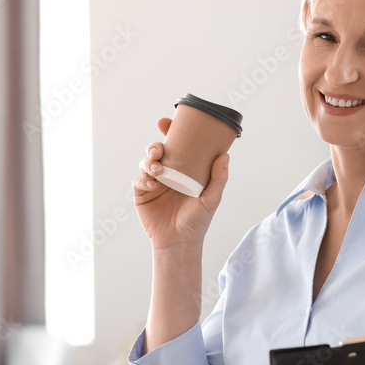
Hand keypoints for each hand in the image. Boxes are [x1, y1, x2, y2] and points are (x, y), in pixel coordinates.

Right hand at [132, 117, 229, 249]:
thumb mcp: (211, 199)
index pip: (176, 145)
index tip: (165, 121)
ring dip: (148, 161)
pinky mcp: (142, 194)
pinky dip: (143, 179)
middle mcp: (167, 173)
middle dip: (155, 145)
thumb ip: (218, 179)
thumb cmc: (197, 221)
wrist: (180, 242)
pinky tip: (152, 183)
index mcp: (183, 169)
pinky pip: (138, 181)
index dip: (169, 131)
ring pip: (146, 163)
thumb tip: (225, 155)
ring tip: (157, 168)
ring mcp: (153, 183)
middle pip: (157, 151)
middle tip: (160, 149)